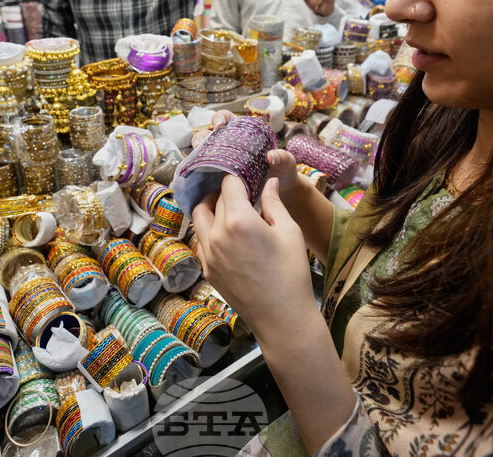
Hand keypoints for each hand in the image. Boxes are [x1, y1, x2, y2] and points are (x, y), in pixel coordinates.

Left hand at [192, 175, 315, 336]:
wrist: (281, 318)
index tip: (246, 173)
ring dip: (212, 207)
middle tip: (243, 190)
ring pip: (200, 218)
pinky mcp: (207, 270)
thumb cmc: (292, 273)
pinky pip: (202, 240)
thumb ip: (274, 203)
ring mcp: (208, 254)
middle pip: (215, 199)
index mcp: (238, 221)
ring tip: (230, 207)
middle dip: (228, 191)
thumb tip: (269, 182)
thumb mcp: (289, 231)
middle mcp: (216, 235)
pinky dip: (211, 229)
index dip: (238, 175)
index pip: (229, 184)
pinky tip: (229, 232)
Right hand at [197, 111, 300, 203]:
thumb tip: (272, 156)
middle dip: (200, 137)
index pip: (226, 118)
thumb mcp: (287, 164)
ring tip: (195, 162)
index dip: (219, 118)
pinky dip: (197, 174)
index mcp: (242, 134)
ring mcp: (221, 163)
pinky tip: (195, 177)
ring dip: (195, 156)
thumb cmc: (283, 174)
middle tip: (201, 145)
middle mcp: (228, 146)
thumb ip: (284, 158)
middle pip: (207, 135)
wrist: (280, 196)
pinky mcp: (217, 180)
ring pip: (201, 154)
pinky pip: (203, 174)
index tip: (219, 125)